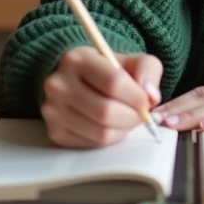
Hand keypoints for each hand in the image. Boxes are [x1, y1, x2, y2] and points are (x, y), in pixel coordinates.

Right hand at [41, 46, 162, 148]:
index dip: (137, 97)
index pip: (113, 82)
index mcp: (77, 59)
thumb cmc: (108, 71)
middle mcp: (58, 84)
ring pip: (100, 132)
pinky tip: (111, 126)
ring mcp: (52, 110)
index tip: (147, 102)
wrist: (78, 81)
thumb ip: (148, 70)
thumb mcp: (131, 60)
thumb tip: (151, 96)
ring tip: (127, 119)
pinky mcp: (54, 132)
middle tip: (141, 115)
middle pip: (106, 111)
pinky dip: (109, 139)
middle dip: (132, 117)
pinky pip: (92, 144)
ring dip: (123, 130)